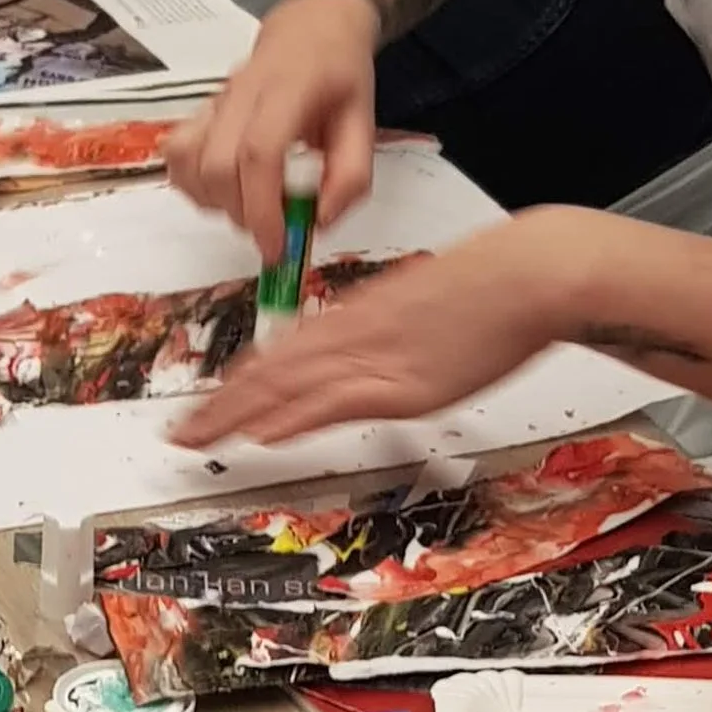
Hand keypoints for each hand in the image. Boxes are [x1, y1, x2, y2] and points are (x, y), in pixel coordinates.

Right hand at [164, 0, 382, 261]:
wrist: (312, 25)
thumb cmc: (341, 75)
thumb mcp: (366, 121)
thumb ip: (352, 174)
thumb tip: (318, 222)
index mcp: (289, 89)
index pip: (259, 152)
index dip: (261, 207)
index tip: (276, 246)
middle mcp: (242, 92)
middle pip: (217, 163)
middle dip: (240, 212)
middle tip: (270, 229)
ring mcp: (214, 99)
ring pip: (187, 159)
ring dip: (213, 201)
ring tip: (248, 207)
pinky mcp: (199, 110)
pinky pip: (175, 152)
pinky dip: (190, 183)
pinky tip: (220, 191)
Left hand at [166, 214, 590, 450]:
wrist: (531, 273)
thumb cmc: (492, 286)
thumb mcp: (425, 307)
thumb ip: (388, 334)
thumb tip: (369, 357)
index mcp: (360, 316)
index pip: (284, 353)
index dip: (242, 381)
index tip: (213, 401)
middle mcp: (355, 336)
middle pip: (271, 373)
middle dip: (222, 406)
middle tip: (180, 431)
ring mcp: (374, 359)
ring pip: (288, 390)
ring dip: (238, 417)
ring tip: (197, 438)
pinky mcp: (400, 384)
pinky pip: (332, 403)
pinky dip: (293, 418)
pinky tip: (262, 432)